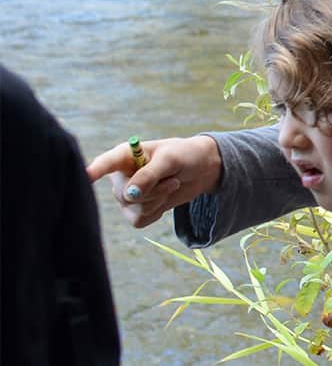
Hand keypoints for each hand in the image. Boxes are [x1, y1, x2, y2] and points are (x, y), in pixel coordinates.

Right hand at [86, 134, 221, 228]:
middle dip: (154, 191)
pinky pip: (138, 220)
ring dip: (158, 200)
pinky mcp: (134, 210)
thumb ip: (150, 174)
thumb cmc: (184, 155)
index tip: (86, 175)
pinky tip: (164, 199)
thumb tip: (130, 195)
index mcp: (124, 156)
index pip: (105, 164)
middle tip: (172, 179)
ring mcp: (125, 195)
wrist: (200, 170)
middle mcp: (120, 176)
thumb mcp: (171, 159)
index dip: (95, 170)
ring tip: (170, 184)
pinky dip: (157, 212)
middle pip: (125, 195)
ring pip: (133, 209)